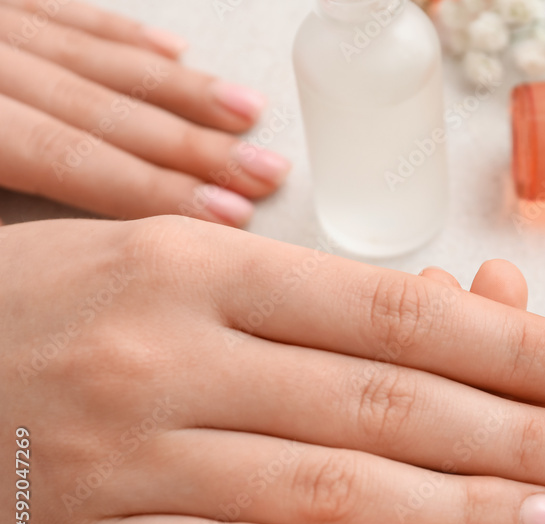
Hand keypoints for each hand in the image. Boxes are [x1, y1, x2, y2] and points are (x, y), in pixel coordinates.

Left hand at [0, 0, 288, 225]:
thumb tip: (72, 257)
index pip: (73, 162)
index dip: (157, 192)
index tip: (225, 214)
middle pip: (106, 109)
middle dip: (195, 145)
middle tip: (261, 170)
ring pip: (100, 59)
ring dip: (183, 89)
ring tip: (247, 112)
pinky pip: (63, 11)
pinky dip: (123, 35)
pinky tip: (173, 48)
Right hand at [0, 215, 544, 523]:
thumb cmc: (49, 303)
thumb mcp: (161, 257)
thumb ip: (285, 292)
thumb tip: (429, 306)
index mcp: (198, 274)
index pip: (390, 313)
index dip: (506, 344)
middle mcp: (173, 361)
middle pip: (384, 405)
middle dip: (515, 436)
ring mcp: (137, 458)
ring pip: (332, 491)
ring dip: (462, 512)